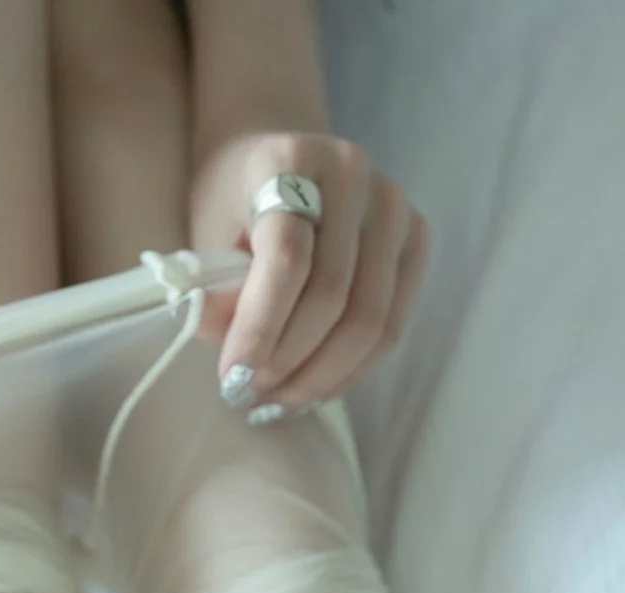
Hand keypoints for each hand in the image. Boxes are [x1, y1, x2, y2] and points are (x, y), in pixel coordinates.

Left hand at [190, 131, 429, 411]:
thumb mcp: (209, 239)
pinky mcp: (415, 238)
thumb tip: (238, 367)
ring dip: (322, 376)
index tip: (233, 378)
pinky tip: (316, 388)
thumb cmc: (236, 203)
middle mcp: (353, 174)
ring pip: (370, 319)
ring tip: (280, 401)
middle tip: (252, 396)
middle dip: (289, 361)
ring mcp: (393, 206)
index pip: (286, 259)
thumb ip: (218, 296)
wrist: (279, 163)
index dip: (260, 329)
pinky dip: (353, 369)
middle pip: (332, 296)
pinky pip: (392, 325)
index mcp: (292, 160)